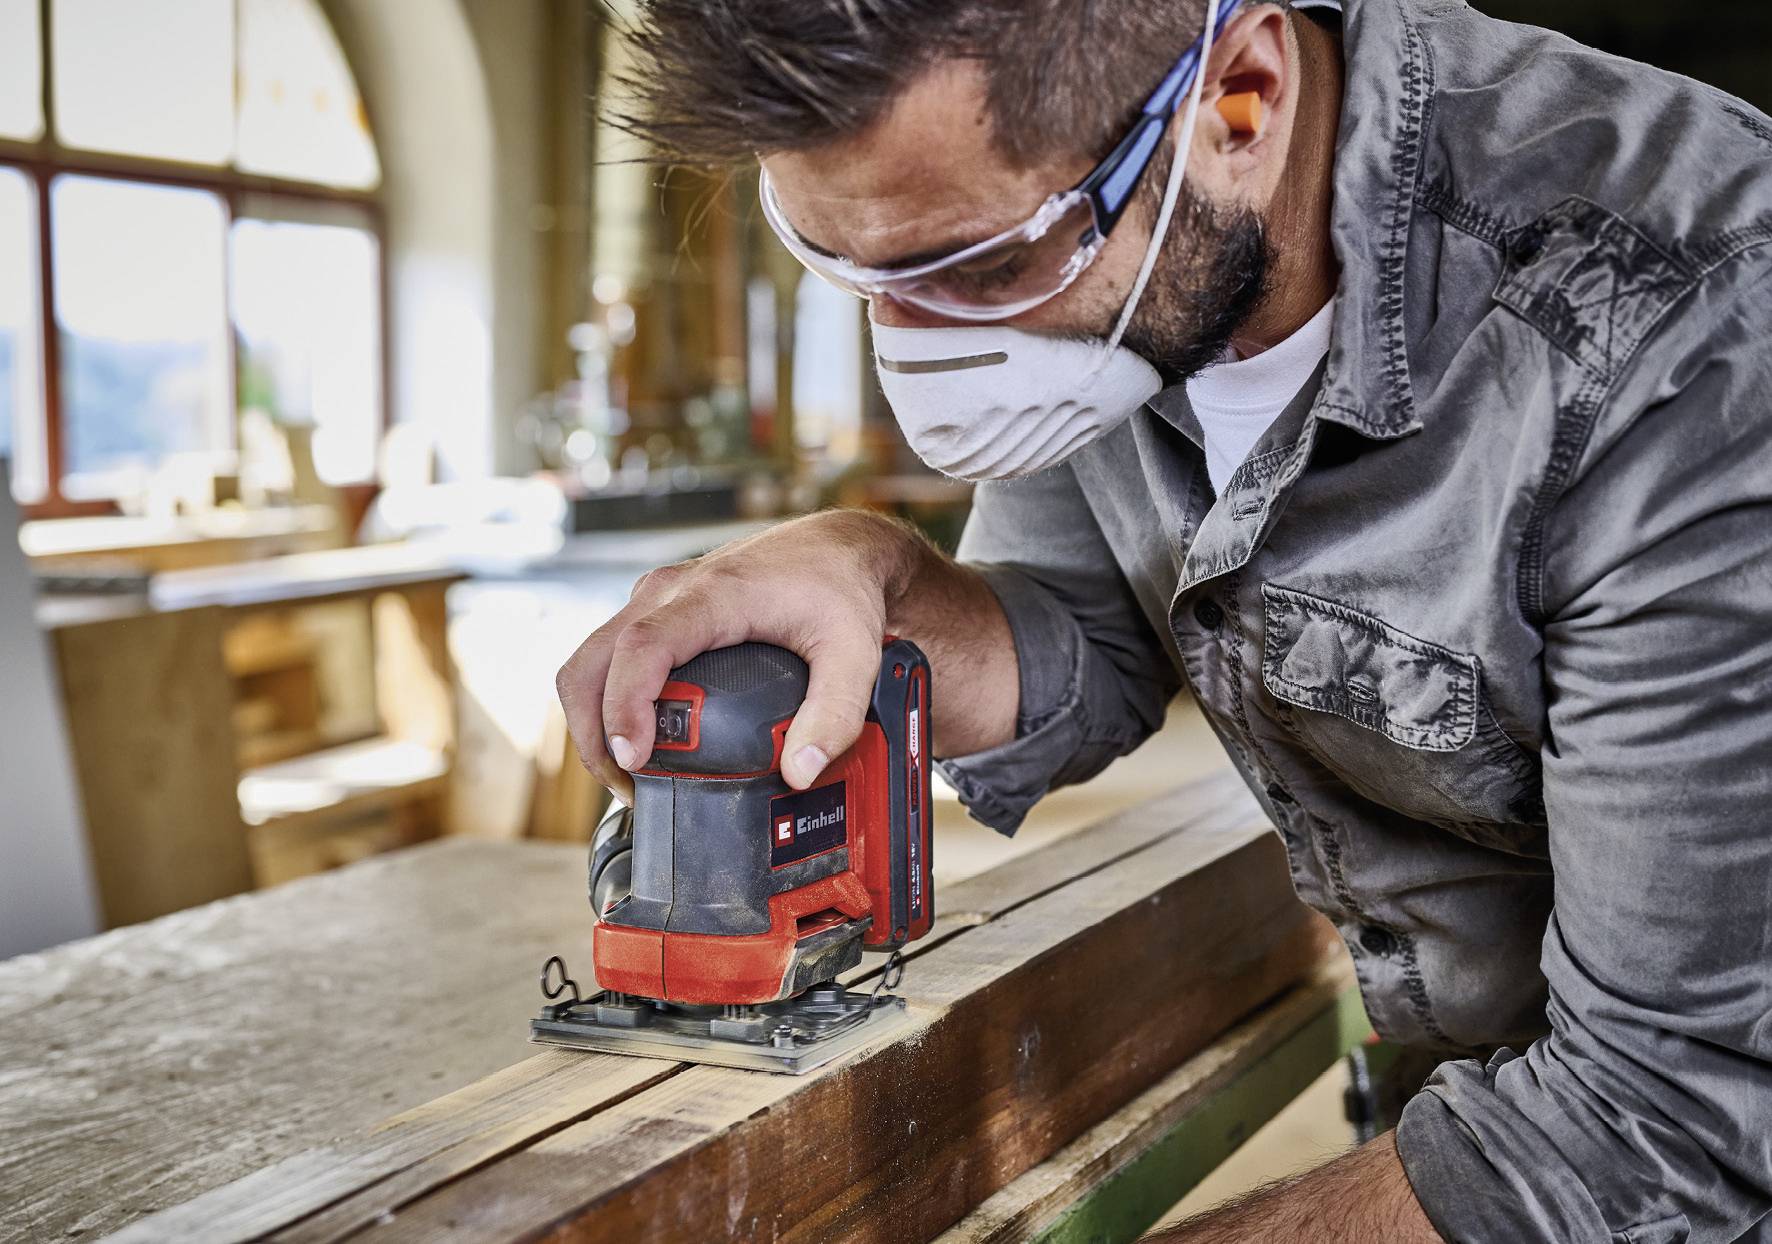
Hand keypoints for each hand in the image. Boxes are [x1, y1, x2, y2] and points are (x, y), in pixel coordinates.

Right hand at [555, 510, 922, 802]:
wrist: (839, 547)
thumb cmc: (841, 587)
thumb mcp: (854, 653)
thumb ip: (836, 714)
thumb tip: (801, 772)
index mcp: (712, 596)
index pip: (643, 647)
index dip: (624, 704)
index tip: (633, 757)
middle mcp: (669, 592)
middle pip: (591, 662)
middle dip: (593, 732)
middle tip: (629, 785)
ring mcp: (658, 600)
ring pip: (590, 662)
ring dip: (594, 721)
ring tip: (632, 775)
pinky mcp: (660, 611)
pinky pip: (610, 657)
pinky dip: (608, 702)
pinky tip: (640, 739)